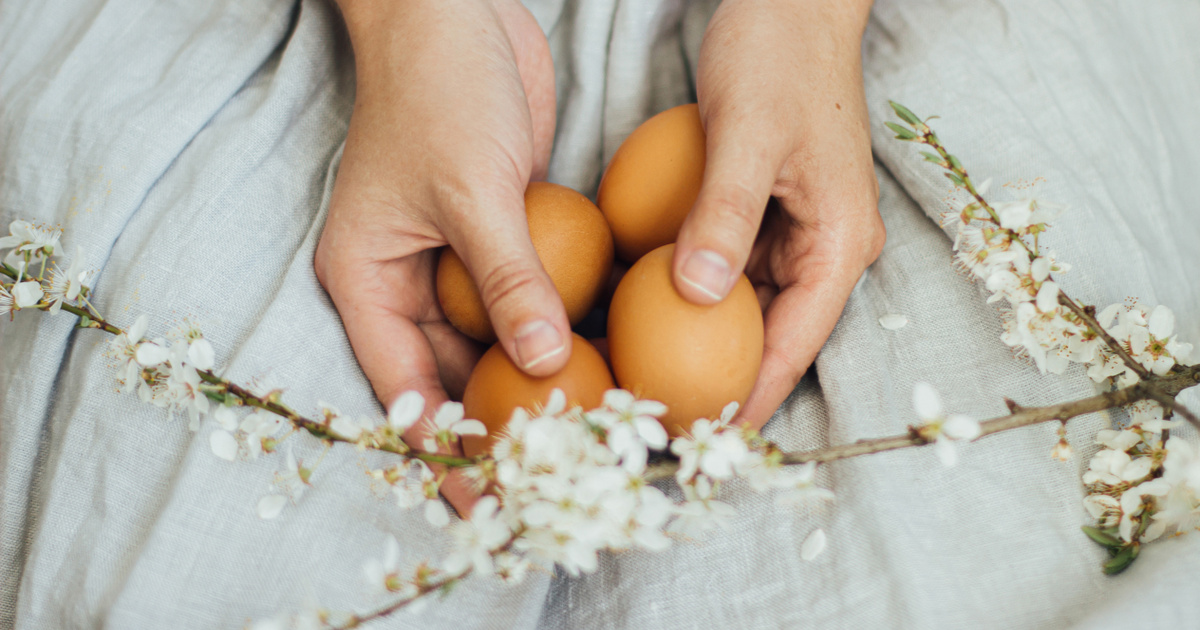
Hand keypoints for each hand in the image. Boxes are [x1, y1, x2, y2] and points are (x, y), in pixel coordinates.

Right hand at [316, 0, 562, 513]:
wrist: (458, 10)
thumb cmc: (440, 88)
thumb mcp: (469, 186)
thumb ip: (507, 277)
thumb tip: (547, 362)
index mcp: (367, 279)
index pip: (403, 388)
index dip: (444, 450)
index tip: (486, 500)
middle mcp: (405, 282)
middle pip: (451, 379)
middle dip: (499, 426)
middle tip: (554, 477)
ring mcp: (453, 262)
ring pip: (493, 347)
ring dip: (536, 385)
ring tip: (585, 437)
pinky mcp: (499, 240)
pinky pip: (525, 302)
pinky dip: (556, 332)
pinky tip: (602, 365)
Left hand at [672, 0, 883, 427]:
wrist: (789, 5)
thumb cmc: (777, 58)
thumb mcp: (748, 135)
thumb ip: (723, 215)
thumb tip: (694, 297)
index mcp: (839, 245)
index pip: (793, 345)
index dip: (748, 399)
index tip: (702, 439)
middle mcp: (826, 251)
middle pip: (773, 339)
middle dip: (721, 383)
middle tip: (661, 422)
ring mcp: (798, 235)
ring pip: (750, 311)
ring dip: (704, 346)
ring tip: (649, 385)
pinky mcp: (768, 216)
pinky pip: (732, 273)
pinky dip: (696, 298)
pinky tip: (649, 316)